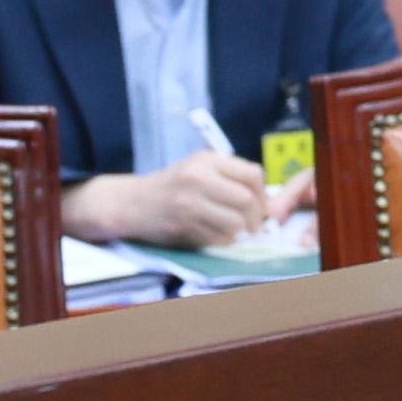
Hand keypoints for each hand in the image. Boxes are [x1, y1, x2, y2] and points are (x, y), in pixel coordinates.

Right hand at [72, 152, 274, 247]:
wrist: (133, 203)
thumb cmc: (172, 186)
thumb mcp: (199, 169)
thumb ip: (230, 178)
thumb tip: (268, 202)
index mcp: (206, 160)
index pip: (252, 174)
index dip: (263, 193)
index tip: (260, 204)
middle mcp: (198, 178)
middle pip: (247, 200)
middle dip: (256, 217)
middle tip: (253, 225)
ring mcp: (190, 203)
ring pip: (235, 223)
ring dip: (239, 232)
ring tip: (232, 230)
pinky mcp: (183, 225)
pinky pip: (219, 238)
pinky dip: (223, 240)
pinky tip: (215, 234)